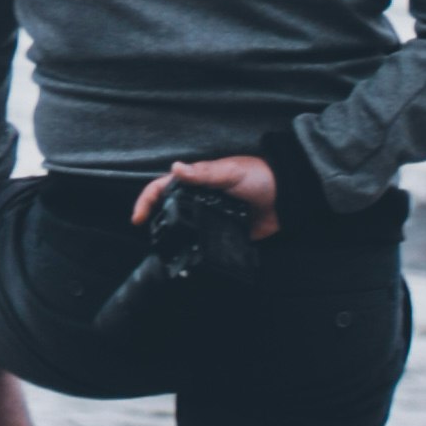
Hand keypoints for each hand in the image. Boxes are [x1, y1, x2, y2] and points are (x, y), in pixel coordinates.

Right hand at [139, 152, 278, 237]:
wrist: (287, 198)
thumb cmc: (260, 176)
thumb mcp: (230, 171)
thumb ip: (204, 174)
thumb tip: (175, 168)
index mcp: (198, 180)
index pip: (165, 187)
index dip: (147, 200)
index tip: (138, 217)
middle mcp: (201, 198)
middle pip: (170, 208)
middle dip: (155, 220)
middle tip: (146, 234)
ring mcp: (211, 216)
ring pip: (184, 228)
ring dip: (172, 236)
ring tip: (161, 249)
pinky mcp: (224, 234)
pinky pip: (205, 243)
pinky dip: (194, 249)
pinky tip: (188, 257)